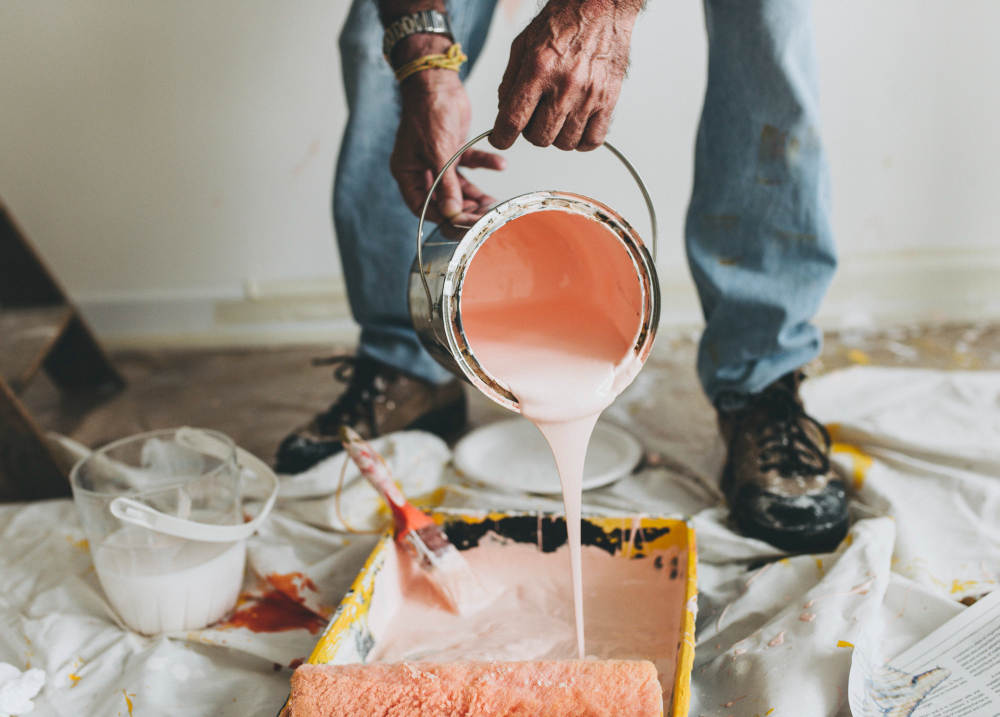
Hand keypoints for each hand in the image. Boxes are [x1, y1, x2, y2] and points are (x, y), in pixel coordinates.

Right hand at [391, 37, 505, 224]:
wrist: (437, 80)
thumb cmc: (428, 111)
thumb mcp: (438, 152)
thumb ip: (446, 184)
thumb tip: (453, 213)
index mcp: (407, 173)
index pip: (422, 207)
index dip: (442, 218)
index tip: (463, 225)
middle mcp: (421, 170)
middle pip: (442, 200)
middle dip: (463, 209)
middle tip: (484, 217)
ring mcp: (438, 161)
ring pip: (458, 187)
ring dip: (476, 195)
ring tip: (494, 202)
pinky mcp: (453, 150)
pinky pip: (470, 164)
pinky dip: (485, 165)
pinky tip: (501, 165)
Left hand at [490, 0, 640, 151]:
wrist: (601, 6)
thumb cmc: (564, 21)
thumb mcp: (524, 43)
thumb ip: (510, 80)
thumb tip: (504, 111)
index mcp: (539, 69)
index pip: (513, 120)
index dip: (502, 137)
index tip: (501, 139)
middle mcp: (565, 85)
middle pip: (539, 137)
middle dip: (530, 133)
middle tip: (534, 118)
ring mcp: (589, 95)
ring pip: (564, 143)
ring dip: (555, 137)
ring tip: (556, 119)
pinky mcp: (608, 100)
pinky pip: (593, 140)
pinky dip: (581, 141)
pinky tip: (575, 127)